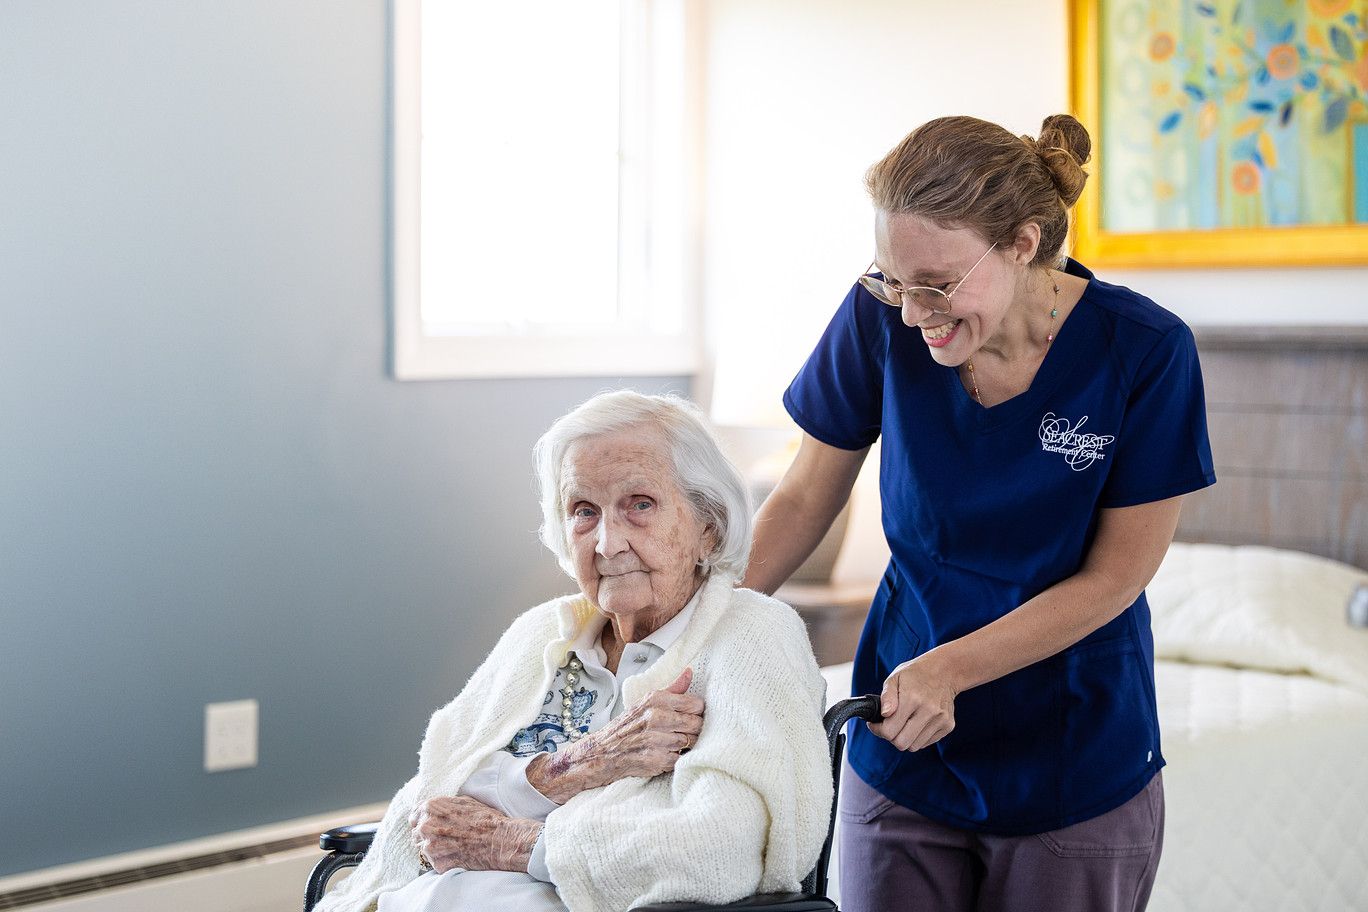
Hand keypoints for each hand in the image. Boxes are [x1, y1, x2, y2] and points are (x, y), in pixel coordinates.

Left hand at [408, 795, 540, 873]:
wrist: (498, 840)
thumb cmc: (485, 818)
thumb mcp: (464, 801)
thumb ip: (443, 805)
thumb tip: (435, 810)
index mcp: (430, 807)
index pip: (414, 815)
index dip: (422, 820)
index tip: (430, 824)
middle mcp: (426, 826)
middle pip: (416, 833)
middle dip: (428, 835)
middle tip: (444, 837)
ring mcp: (430, 847)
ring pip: (423, 849)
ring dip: (434, 848)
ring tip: (452, 846)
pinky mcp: (437, 864)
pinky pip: (434, 862)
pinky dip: (442, 860)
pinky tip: (456, 855)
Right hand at [527, 667, 702, 802]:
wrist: (600, 753)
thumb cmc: (626, 727)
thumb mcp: (645, 702)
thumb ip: (672, 689)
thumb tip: (690, 671)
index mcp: (655, 699)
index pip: (696, 704)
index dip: (697, 712)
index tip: (690, 717)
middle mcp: (655, 717)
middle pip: (696, 724)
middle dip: (694, 731)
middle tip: (682, 733)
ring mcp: (655, 739)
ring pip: (690, 742)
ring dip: (685, 746)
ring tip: (673, 745)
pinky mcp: (655, 760)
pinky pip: (680, 760)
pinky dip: (676, 760)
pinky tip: (665, 756)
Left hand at [868, 655, 956, 751]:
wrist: (945, 671)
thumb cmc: (916, 674)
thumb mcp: (895, 677)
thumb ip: (886, 697)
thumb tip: (884, 714)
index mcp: (912, 698)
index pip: (890, 731)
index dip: (878, 730)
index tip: (876, 724)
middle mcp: (928, 710)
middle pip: (902, 743)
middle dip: (891, 737)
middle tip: (889, 725)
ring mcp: (940, 719)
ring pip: (915, 746)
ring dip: (905, 738)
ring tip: (904, 722)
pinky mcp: (948, 726)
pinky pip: (926, 743)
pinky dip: (918, 737)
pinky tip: (916, 722)